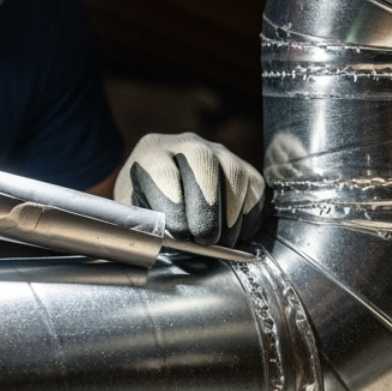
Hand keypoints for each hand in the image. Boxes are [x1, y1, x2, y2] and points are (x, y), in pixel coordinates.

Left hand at [115, 132, 265, 246]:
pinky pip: (254, 188)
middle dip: (206, 205)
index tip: (179, 233)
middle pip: (203, 162)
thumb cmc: (148, 208)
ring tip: (220, 242)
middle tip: (205, 239)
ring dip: (230, 213)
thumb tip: (162, 246)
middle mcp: (187, 145)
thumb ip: (146, 226)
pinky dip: (248, 215)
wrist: (165, 190)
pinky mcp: (243, 168)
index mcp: (151, 153)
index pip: (162, 170)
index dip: (173, 202)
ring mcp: (219, 153)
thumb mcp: (137, 215)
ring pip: (234, 175)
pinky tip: (235, 235)